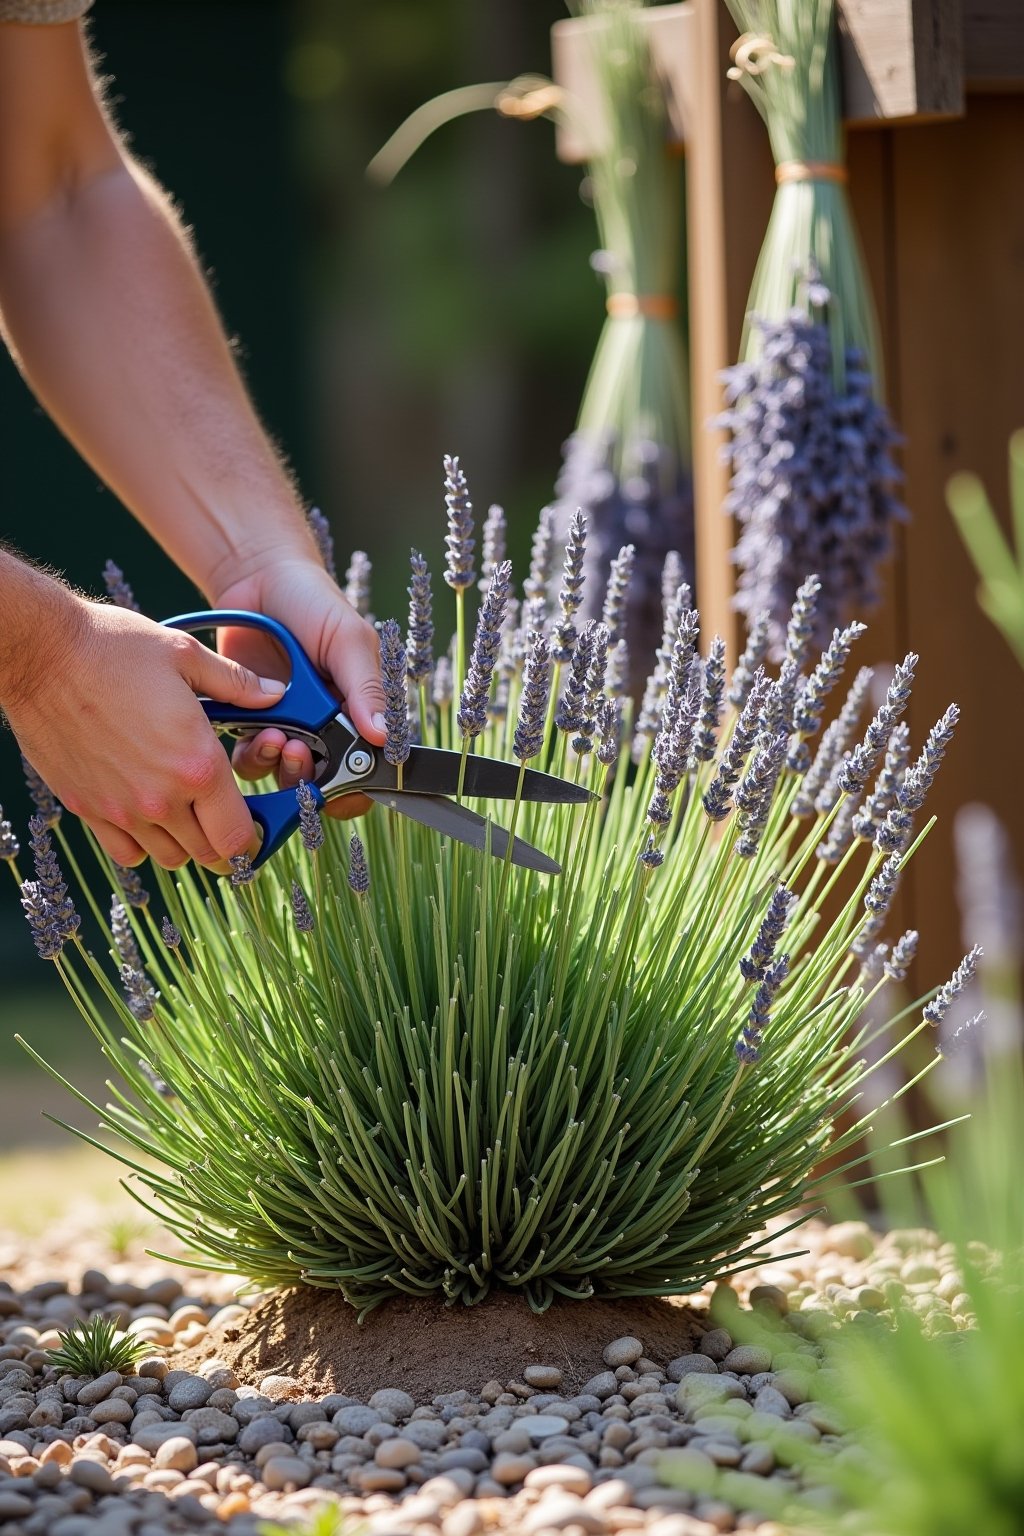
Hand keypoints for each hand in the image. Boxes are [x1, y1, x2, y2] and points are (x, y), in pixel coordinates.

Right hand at [6, 598, 285, 868]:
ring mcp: (120, 809)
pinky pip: (125, 853)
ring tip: (186, 811)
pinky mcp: (86, 809)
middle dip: (223, 841)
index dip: (253, 837)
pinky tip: (146, 815)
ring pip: (169, 858)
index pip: (238, 837)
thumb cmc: (114, 648)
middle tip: (223, 817)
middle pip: (208, 855)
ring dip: (185, 842)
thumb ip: (236, 683)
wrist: (42, 653)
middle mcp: (161, 799)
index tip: (254, 824)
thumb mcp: (185, 655)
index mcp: (197, 765)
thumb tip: (276, 693)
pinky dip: (142, 844)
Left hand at [211, 556, 385, 821]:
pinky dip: (250, 755)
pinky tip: (254, 729)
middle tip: (300, 749)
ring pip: (284, 775)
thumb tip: (384, 736)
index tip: (345, 775)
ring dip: (280, 767)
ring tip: (275, 737)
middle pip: (324, 781)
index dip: (359, 784)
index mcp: (359, 711)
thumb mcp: (349, 640)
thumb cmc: (313, 603)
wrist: (257, 578)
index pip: (369, 765)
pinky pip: (248, 759)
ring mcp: (286, 728)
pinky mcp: (248, 724)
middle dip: (311, 776)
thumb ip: (366, 687)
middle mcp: (325, 728)